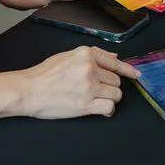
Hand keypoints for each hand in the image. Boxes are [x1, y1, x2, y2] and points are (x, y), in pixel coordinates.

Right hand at [17, 46, 139, 118]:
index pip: (114, 62)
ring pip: (115, 93)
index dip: (128, 70)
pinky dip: (108, 110)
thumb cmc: (43, 74)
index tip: (136, 74)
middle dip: (110, 85)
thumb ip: (92, 55)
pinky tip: (101, 110)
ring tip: (97, 99)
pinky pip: (109, 107)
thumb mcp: (67, 56)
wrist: (28, 90)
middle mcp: (89, 69)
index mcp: (85, 54)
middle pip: (116, 79)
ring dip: (109, 97)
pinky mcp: (86, 105)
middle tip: (97, 89)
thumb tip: (113, 57)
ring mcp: (89, 87)